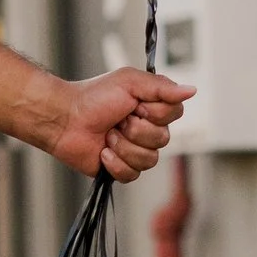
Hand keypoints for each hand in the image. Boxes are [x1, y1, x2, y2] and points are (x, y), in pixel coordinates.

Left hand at [32, 65, 190, 181]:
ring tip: (107, 135)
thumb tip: (191, 91)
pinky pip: (133, 175)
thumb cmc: (93, 97)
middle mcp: (147, 130)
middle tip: (117, 120)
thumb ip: (161, 87)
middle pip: (163, 139)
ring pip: (149, 160)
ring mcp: (135, 150)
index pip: (175, 114)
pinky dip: (114, 162)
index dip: (154, 112)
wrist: (64, 118)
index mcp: (152, 109)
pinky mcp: (121, 169)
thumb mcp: (129, 82)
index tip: (134, 104)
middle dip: (135, 129)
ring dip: (123, 146)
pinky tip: (102, 152)